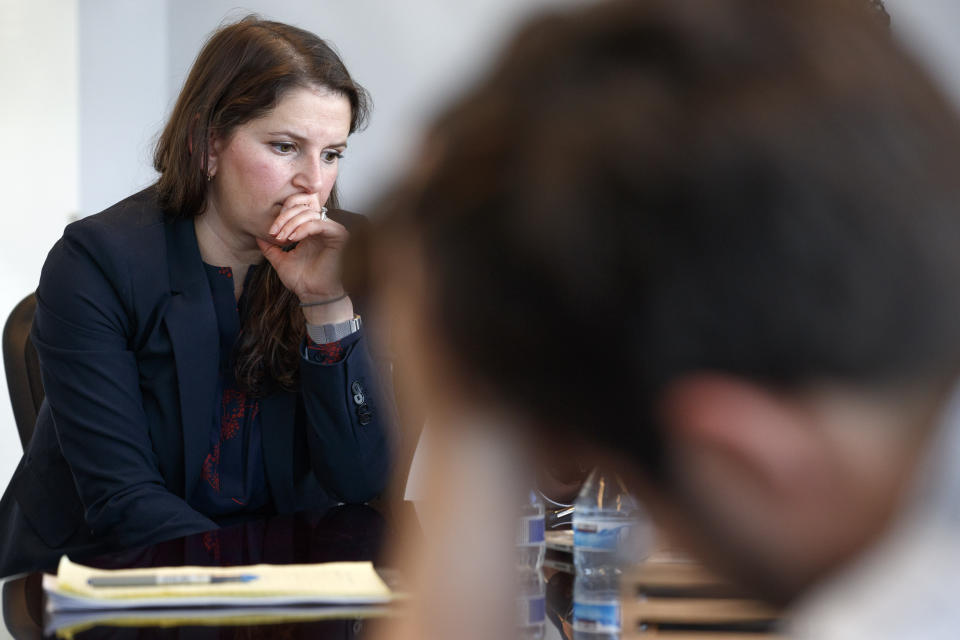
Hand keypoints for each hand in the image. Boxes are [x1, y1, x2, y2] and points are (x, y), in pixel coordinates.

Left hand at [257, 194, 353, 322]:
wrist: (314, 295)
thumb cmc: (302, 281)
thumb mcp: (281, 261)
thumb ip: (271, 249)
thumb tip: (257, 236)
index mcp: (310, 232)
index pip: (297, 211)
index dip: (282, 217)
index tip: (270, 232)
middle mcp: (322, 229)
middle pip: (302, 209)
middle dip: (284, 219)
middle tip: (274, 233)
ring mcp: (331, 231)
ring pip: (310, 214)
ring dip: (292, 224)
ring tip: (282, 238)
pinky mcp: (338, 235)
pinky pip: (319, 223)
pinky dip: (303, 228)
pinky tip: (292, 238)